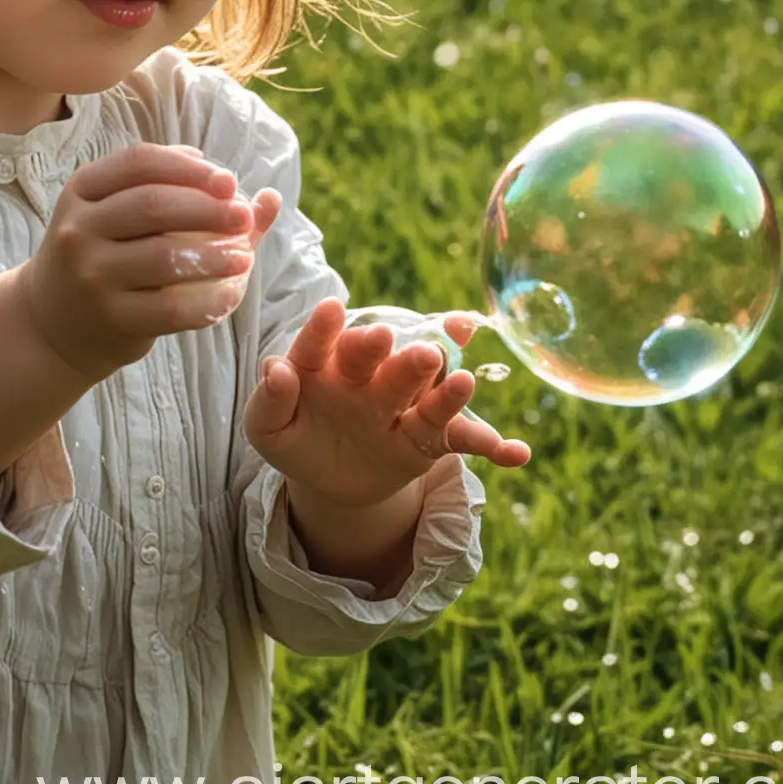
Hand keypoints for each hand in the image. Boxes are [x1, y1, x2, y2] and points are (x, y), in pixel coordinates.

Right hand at [18, 143, 282, 380]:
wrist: (53, 321)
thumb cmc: (105, 254)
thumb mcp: (122, 217)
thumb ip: (185, 196)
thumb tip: (266, 196)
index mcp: (82, 189)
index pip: (139, 162)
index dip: (189, 168)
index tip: (229, 180)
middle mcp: (80, 228)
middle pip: (152, 205)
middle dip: (208, 207)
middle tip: (243, 215)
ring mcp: (91, 274)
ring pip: (164, 257)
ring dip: (214, 255)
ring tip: (245, 257)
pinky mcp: (110, 317)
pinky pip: (170, 309)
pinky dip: (208, 303)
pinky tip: (231, 296)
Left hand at [243, 297, 532, 509]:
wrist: (327, 476)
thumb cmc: (294, 435)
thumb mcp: (267, 426)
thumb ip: (269, 399)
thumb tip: (275, 369)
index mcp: (325, 363)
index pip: (322, 343)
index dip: (325, 328)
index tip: (332, 308)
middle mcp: (369, 375)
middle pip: (384, 362)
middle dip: (396, 355)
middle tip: (412, 348)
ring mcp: (401, 405)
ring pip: (427, 393)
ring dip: (446, 388)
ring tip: (465, 383)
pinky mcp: (426, 439)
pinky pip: (460, 439)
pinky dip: (490, 444)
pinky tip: (515, 453)